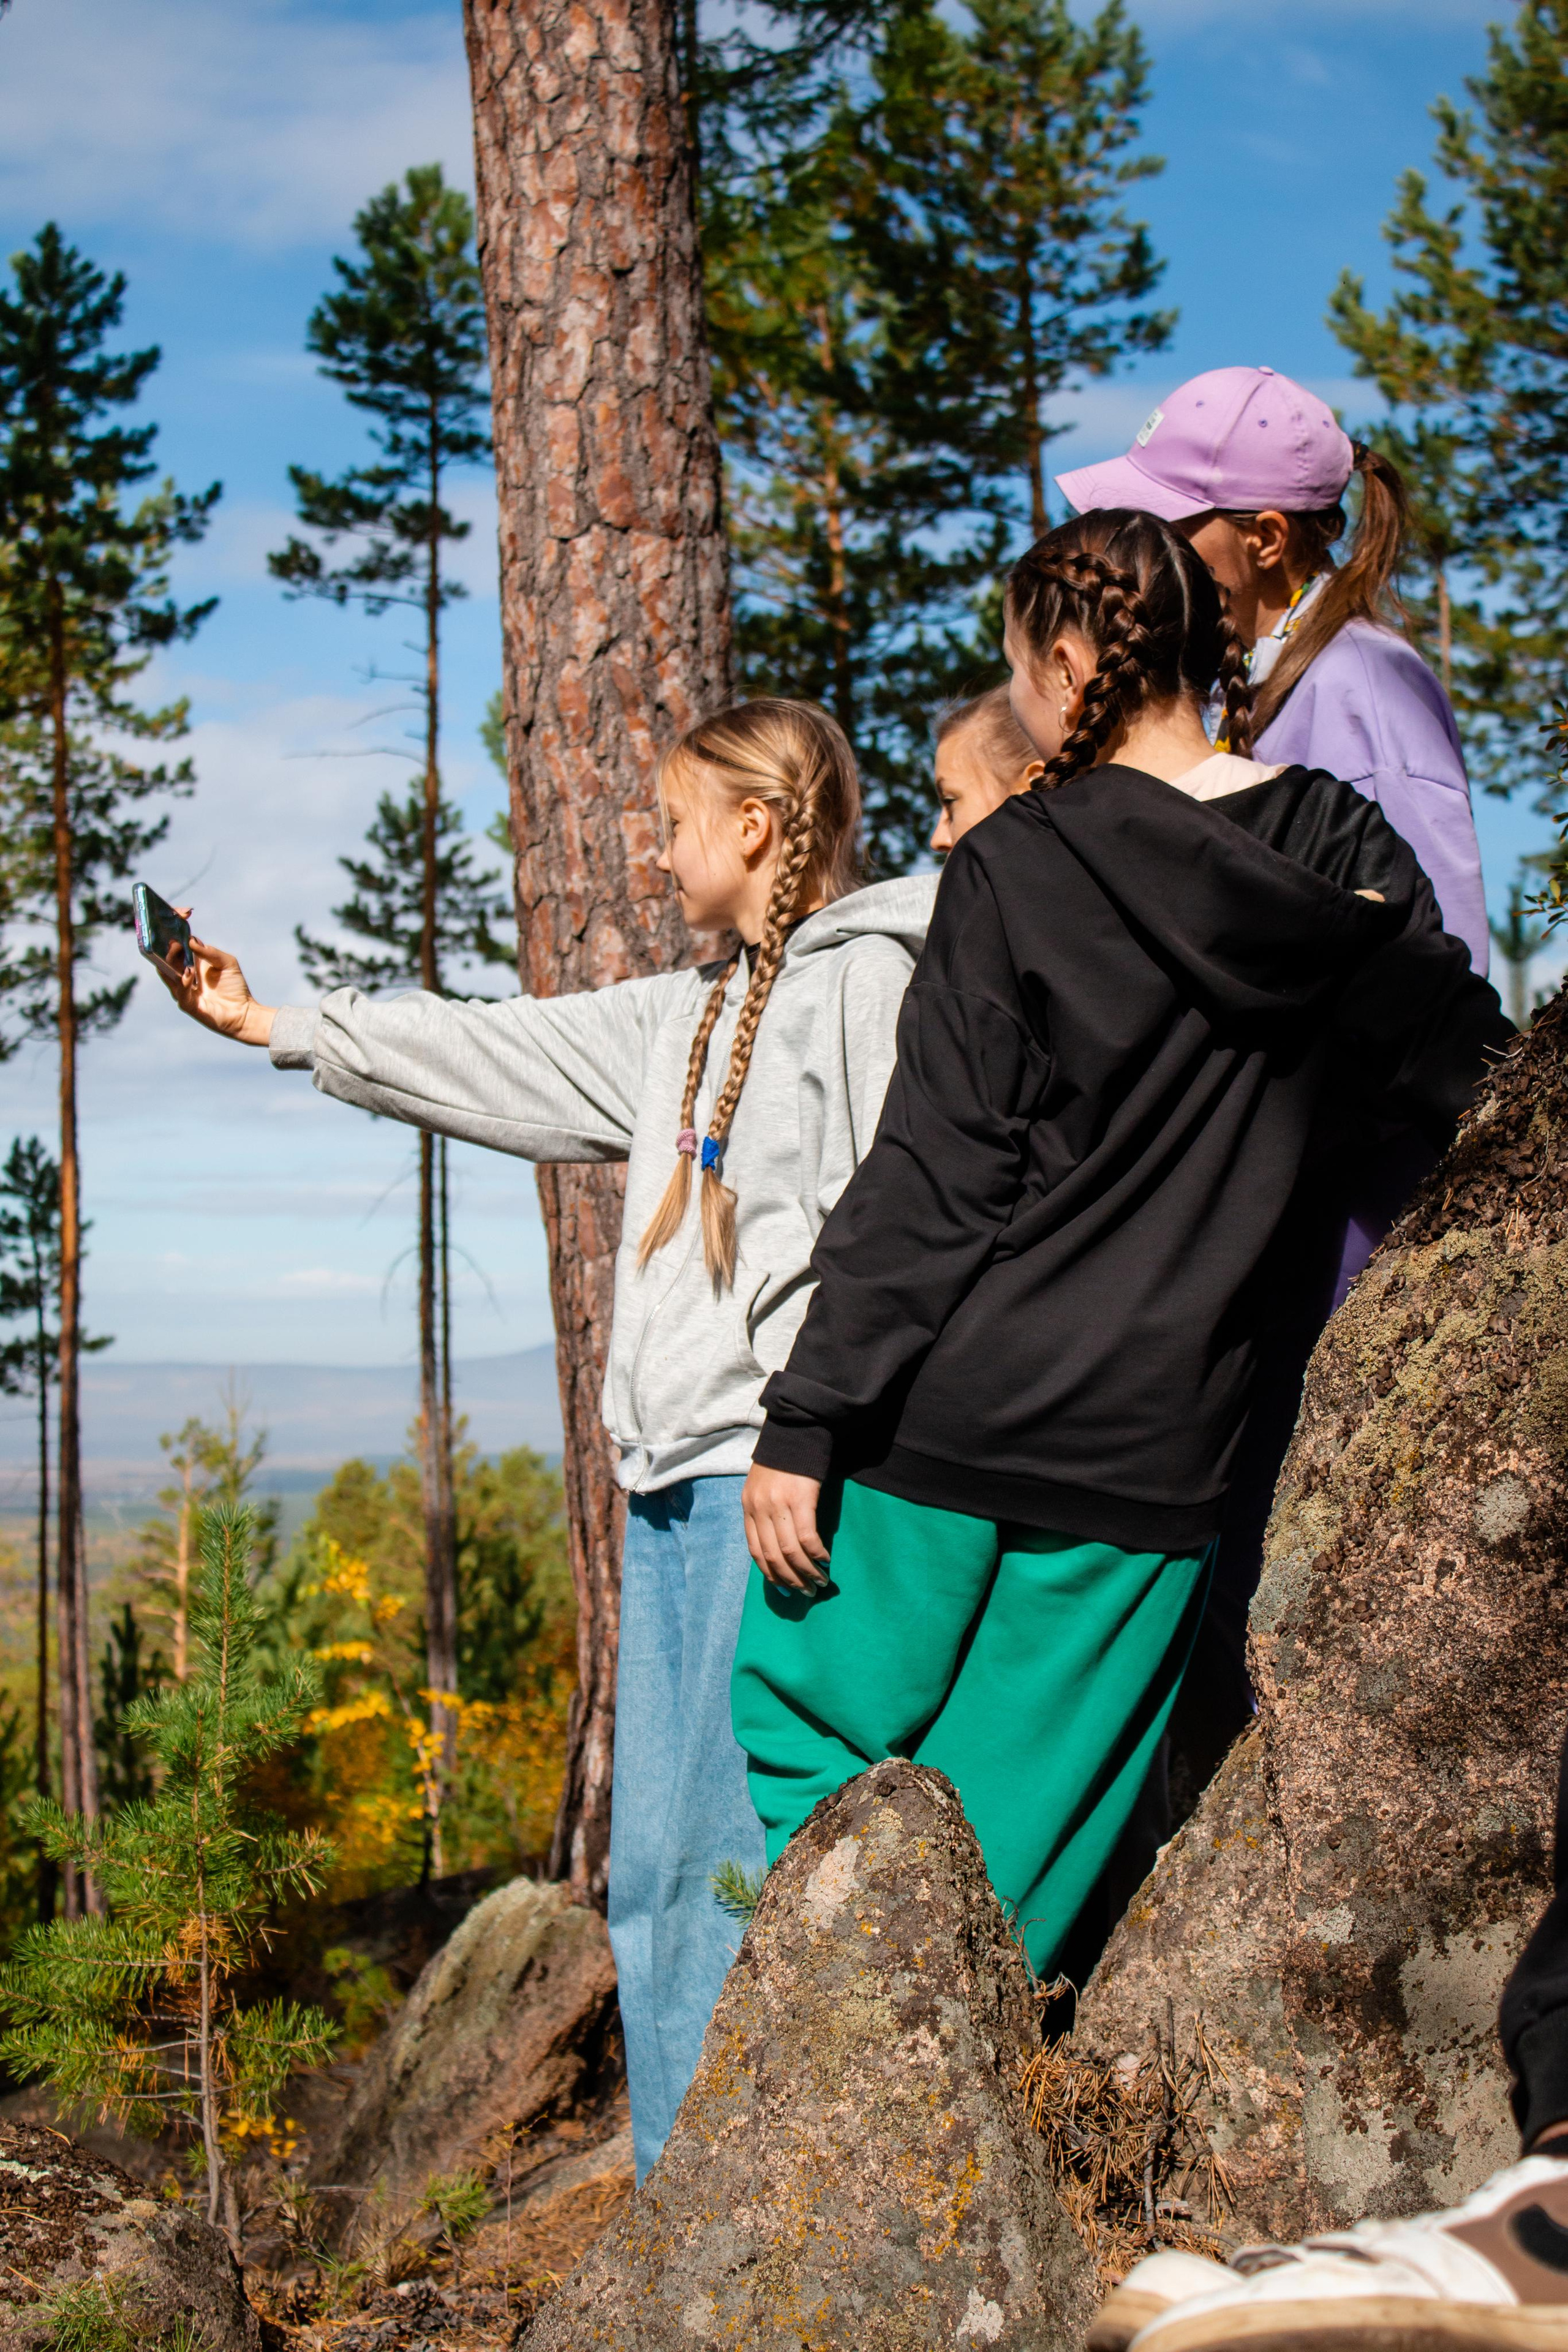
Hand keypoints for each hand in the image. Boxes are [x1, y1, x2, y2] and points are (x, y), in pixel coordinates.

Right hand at [150, 910, 275, 1047]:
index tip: (180, 913)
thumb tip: (191, 940)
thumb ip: (209, 951)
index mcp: (191, 963)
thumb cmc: (235, 987)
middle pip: (167, 959)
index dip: (176, 929)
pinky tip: (188, 974)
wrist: (245, 1012)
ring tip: (175, 948)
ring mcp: (184, 991)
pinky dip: (183, 983)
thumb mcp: (226, 962)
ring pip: (169, 975)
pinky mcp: (189, 1006)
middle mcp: (184, 976)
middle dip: (166, 945)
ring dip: (171, 962)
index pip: (177, 944)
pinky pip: (181, 993)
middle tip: (169, 933)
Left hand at [743, 1465, 828, 1592]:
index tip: (783, 1587)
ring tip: (819, 1582)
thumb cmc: (783, 1461)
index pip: (754, 1551)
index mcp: (748, 1507)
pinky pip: (807, 1537)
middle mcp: (759, 1509)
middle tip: (805, 1591)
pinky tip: (825, 1560)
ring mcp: (778, 1504)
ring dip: (805, 1571)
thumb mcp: (762, 1487)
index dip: (769, 1573)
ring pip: (789, 1551)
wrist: (795, 1431)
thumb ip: (765, 1513)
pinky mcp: (800, 1499)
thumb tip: (778, 1546)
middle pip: (772, 1555)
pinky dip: (816, 1554)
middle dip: (789, 1579)